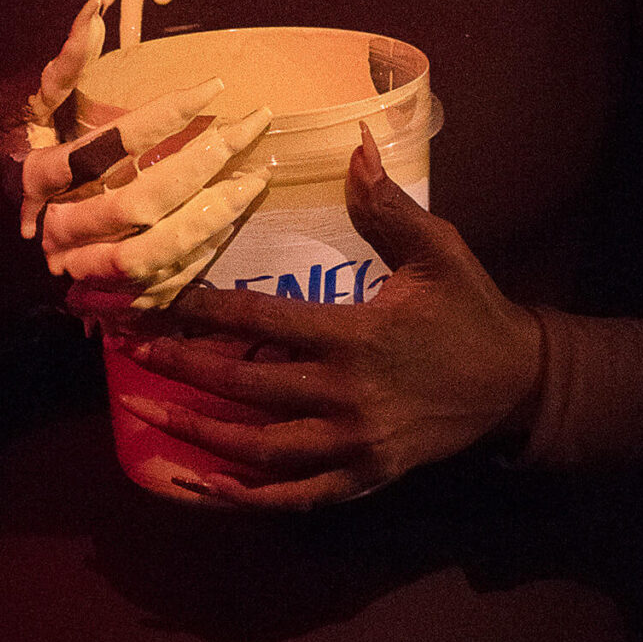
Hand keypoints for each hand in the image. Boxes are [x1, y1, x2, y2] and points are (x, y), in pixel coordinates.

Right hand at [2, 0, 269, 307]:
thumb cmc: (15, 160)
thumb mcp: (28, 108)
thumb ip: (64, 64)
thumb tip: (99, 4)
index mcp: (36, 177)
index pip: (107, 147)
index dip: (163, 117)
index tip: (214, 87)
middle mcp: (58, 227)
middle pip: (136, 203)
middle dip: (199, 166)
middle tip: (247, 127)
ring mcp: (81, 267)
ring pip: (152, 253)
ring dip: (209, 218)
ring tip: (255, 177)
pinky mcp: (105, 293)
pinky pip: (161, 282)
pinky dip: (201, 253)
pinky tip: (232, 217)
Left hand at [114, 125, 546, 509]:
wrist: (517, 386)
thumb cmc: (471, 310)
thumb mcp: (438, 249)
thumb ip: (388, 205)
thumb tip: (356, 143)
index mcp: (358, 335)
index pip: (261, 320)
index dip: (201, 309)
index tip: (152, 299)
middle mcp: (347, 395)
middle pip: (244, 385)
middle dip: (179, 365)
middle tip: (126, 348)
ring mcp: (352, 445)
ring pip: (257, 448)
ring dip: (195, 431)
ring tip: (142, 410)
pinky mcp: (362, 478)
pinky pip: (291, 497)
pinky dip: (242, 497)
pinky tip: (198, 484)